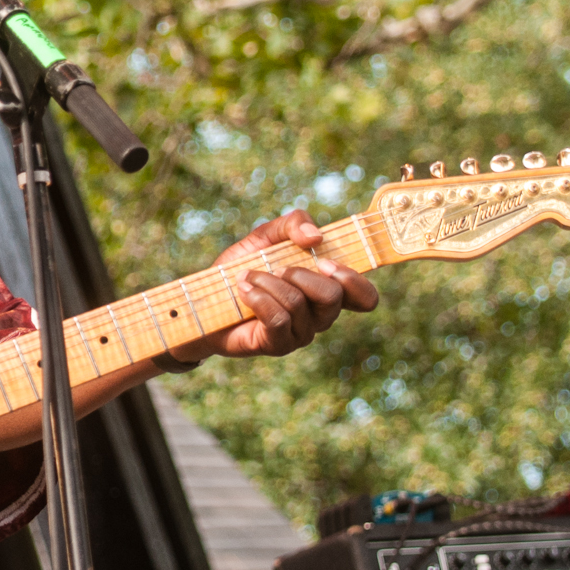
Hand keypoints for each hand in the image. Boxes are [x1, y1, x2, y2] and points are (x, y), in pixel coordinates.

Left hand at [169, 210, 377, 362]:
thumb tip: (315, 236)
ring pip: (299, 304)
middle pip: (333, 296)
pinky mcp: (278, 345)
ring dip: (268, 282)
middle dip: (301, 274)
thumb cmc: (242, 268)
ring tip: (246, 277)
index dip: (355, 281)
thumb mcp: (266, 236)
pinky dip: (258, 297)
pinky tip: (244, 290)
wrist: (205, 300)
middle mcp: (320, 315)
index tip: (325, 262)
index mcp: (326, 290)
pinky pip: (279, 319)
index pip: (365, 297)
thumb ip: (293, 224)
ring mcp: (301, 333)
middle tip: (278, 268)